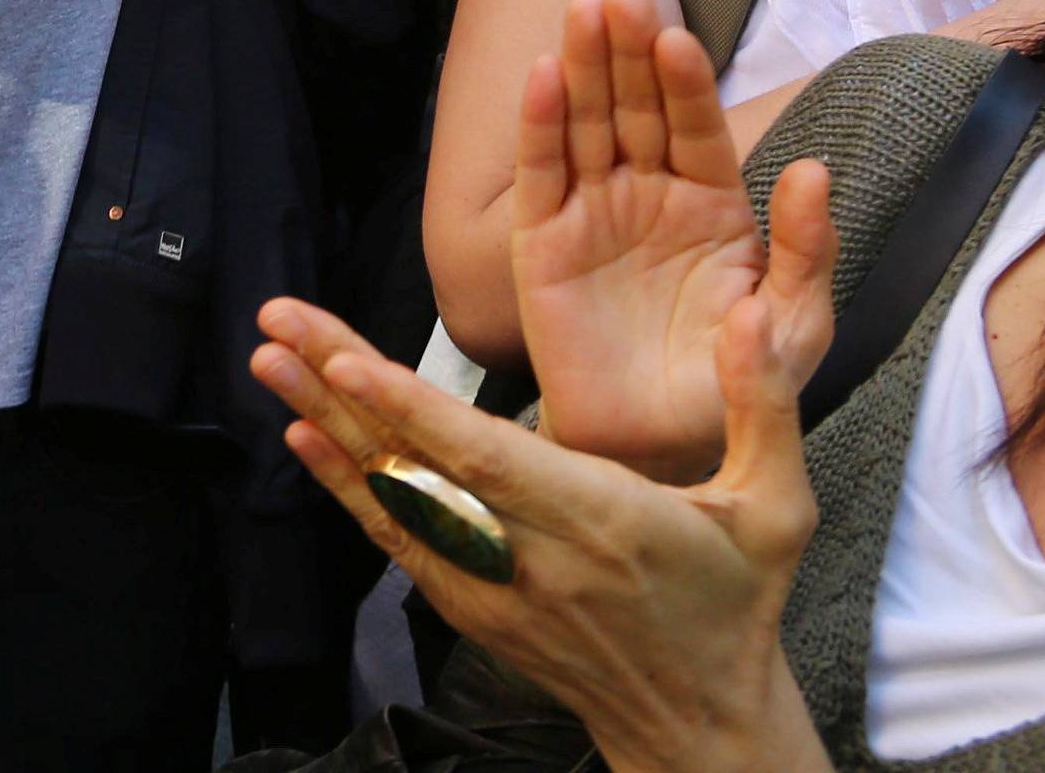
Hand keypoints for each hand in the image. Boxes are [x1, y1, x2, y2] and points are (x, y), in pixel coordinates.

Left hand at [253, 296, 828, 772]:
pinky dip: (347, 485)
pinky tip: (304, 437)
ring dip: (324, 423)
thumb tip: (753, 314)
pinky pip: (398, 536)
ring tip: (267, 360)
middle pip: (415, 462)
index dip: (410, 409)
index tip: (345, 358)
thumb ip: (762, 404)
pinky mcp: (471, 608)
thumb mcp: (777, 508)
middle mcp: (528, 554)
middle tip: (274, 325)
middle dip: (337, 386)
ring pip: (393, 494)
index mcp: (598, 520)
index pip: (485, 458)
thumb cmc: (737, 604)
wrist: (699, 730)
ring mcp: (489, 587)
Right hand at [510, 0, 833, 481]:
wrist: (658, 456)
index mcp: (709, 202)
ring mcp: (593, 212)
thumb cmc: (731, 389)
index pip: (696, 126)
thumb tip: (816, 171)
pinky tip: (541, 75)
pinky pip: (542, 174)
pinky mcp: (544, 243)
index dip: (685, 83)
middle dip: (628, 51)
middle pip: (635, 107)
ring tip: (583, 10)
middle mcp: (647, 193)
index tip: (677, 38)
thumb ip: (807, 251)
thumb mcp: (794, 326)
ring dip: (581, 66)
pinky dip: (540, 124)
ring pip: (586, 123)